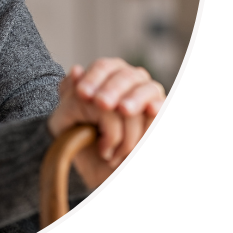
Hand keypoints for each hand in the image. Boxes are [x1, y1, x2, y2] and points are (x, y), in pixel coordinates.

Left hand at [47, 58, 164, 188]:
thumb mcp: (68, 116)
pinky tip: (151, 110)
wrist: (100, 165)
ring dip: (135, 97)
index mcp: (108, 75)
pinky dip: (158, 107)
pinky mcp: (162, 116)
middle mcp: (131, 81)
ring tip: (123, 110)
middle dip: (113, 88)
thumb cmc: (82, 136)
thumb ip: (70, 93)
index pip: (104, 67)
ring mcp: (149, 97)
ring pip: (148, 88)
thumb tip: (75, 71)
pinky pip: (164, 108)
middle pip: (126, 76)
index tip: (82, 94)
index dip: (94, 78)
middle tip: (100, 102)